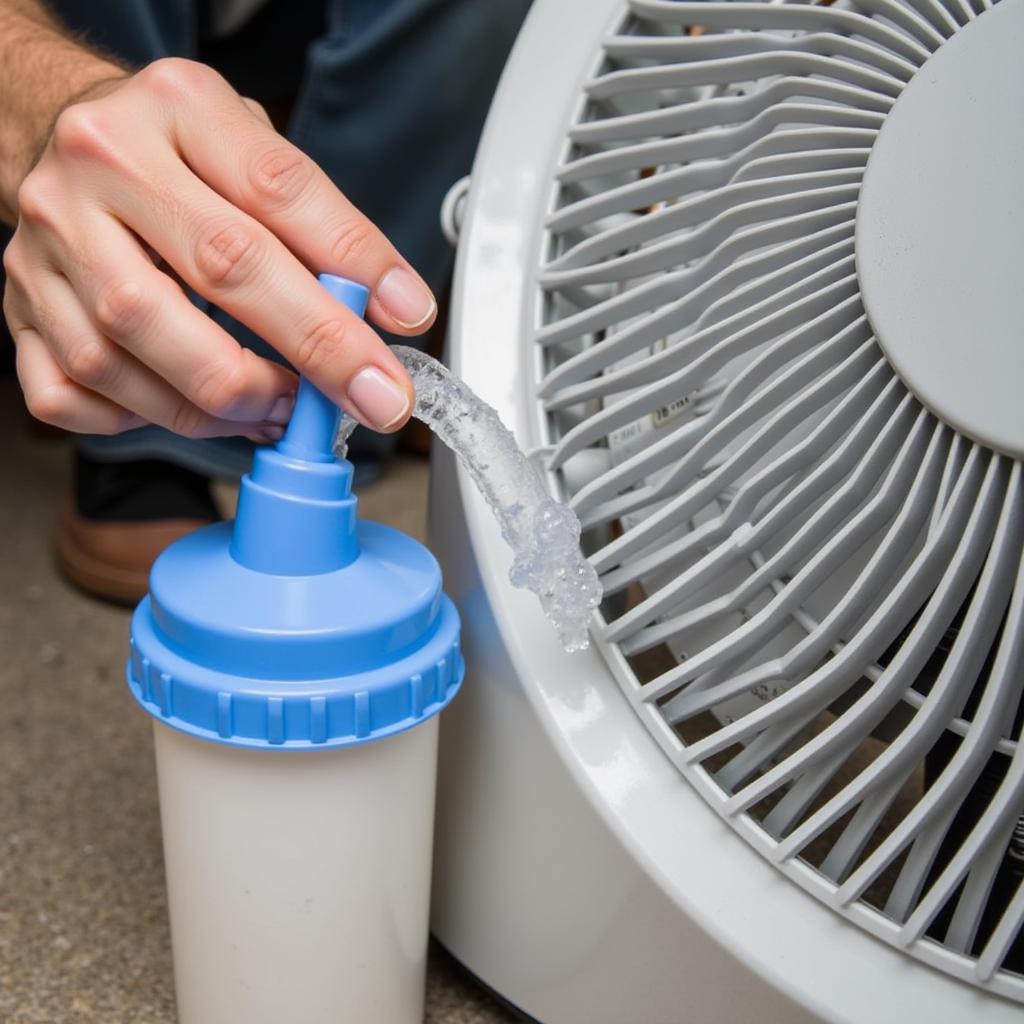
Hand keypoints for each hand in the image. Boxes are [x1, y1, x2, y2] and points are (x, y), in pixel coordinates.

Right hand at [3, 58, 434, 439]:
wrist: (64, 140)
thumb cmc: (177, 155)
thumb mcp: (256, 154)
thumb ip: (325, 227)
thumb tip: (395, 310)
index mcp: (176, 110)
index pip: (281, 190)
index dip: (355, 265)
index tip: (407, 321)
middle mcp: (101, 168)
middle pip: (218, 271)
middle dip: (312, 351)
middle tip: (364, 397)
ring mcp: (46, 242)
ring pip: (134, 349)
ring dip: (228, 403)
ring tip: (281, 410)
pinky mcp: (18, 307)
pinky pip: (70, 394)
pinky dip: (142, 420)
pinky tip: (190, 409)